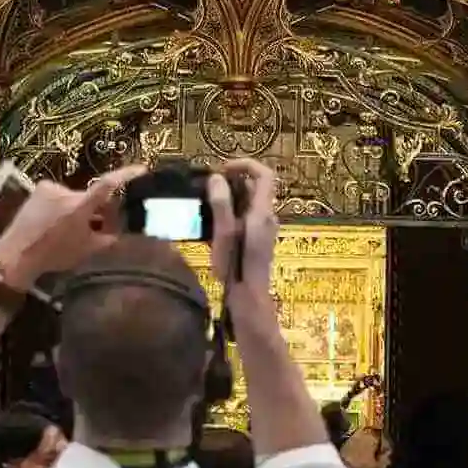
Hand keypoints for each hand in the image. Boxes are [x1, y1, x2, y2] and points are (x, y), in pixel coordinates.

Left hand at [0, 169, 130, 296]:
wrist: (16, 255)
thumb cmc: (54, 255)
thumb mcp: (87, 250)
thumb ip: (109, 238)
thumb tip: (123, 230)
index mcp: (79, 207)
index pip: (107, 185)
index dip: (126, 175)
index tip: (141, 169)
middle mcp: (65, 192)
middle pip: (90, 196)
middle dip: (97, 209)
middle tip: (99, 226)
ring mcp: (50, 188)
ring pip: (75, 197)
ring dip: (78, 209)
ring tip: (70, 229)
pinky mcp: (40, 189)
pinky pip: (60, 195)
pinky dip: (62, 206)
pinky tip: (54, 222)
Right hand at [210, 160, 283, 336]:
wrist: (249, 302)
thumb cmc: (237, 271)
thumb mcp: (225, 237)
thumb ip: (222, 206)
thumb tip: (217, 178)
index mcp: (262, 213)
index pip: (265, 175)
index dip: (246, 165)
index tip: (222, 169)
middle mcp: (266, 218)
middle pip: (253, 188)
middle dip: (230, 182)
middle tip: (205, 188)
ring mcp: (261, 230)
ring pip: (245, 203)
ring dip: (226, 199)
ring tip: (202, 205)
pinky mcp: (253, 241)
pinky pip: (241, 218)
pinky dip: (226, 215)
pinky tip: (207, 226)